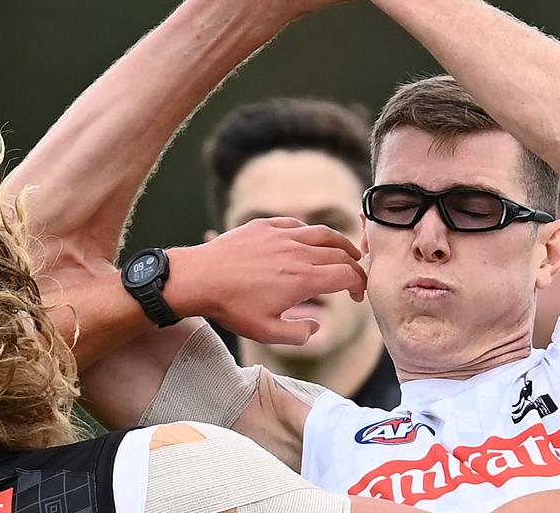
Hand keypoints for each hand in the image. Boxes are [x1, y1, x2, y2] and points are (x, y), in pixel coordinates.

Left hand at [167, 217, 366, 344]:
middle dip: (355, 266)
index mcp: (303, 279)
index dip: (360, 285)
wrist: (199, 278)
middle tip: (355, 278)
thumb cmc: (231, 307)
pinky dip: (311, 234)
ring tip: (347, 252)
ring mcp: (281, 235)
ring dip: (340, 244)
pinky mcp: (265, 226)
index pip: (347, 275)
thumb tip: (315, 326)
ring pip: (323, 233)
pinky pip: (297, 225)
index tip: (357, 296)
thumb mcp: (266, 333)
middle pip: (340, 253)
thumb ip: (298, 334)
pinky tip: (310, 242)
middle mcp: (297, 253)